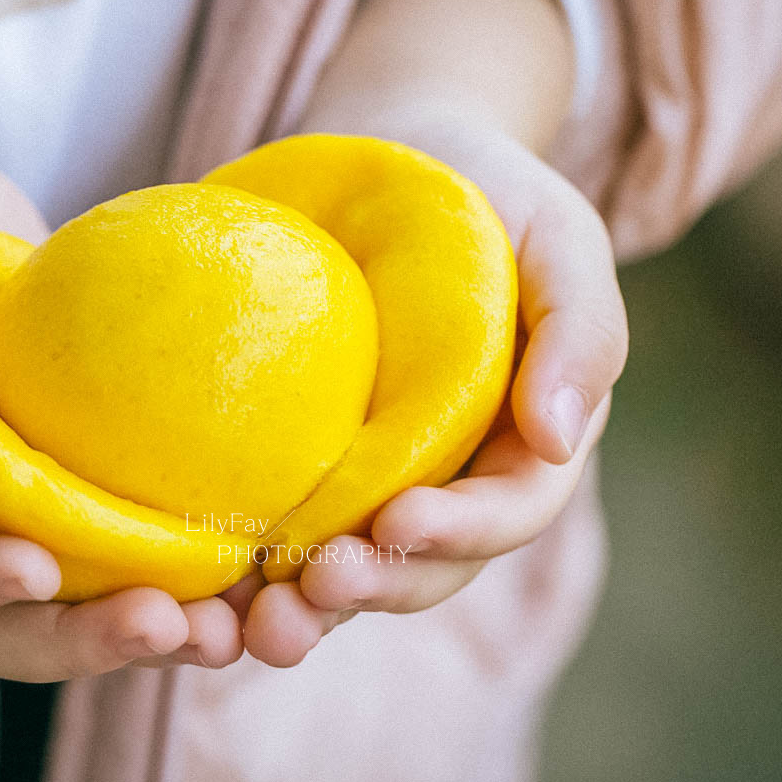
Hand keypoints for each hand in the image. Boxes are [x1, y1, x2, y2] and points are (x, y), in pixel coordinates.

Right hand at [0, 99, 243, 679]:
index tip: (35, 569)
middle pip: (0, 622)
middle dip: (81, 641)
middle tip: (172, 627)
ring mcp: (7, 508)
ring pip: (73, 602)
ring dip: (145, 628)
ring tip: (227, 629)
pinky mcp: (72, 479)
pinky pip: (123, 541)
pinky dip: (182, 566)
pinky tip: (258, 562)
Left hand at [240, 125, 624, 665]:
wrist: (394, 156)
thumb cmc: (491, 196)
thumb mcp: (559, 238)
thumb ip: (582, 330)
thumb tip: (560, 436)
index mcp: (526, 446)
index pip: (506, 511)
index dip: (460, 531)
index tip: (399, 522)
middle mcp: (451, 483)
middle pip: (424, 566)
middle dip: (375, 586)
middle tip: (316, 585)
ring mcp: (372, 482)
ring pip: (349, 572)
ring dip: (307, 611)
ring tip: (257, 625)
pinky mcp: (298, 467)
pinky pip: (273, 533)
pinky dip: (241, 577)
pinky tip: (200, 592)